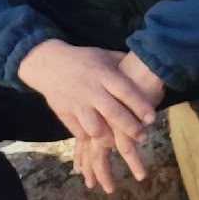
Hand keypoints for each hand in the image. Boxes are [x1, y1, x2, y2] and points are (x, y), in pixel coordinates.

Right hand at [20, 40, 159, 185]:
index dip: (139, 106)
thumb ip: (124, 65)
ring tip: (120, 143)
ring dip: (110, 139)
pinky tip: (102, 142)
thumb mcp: (104, 56)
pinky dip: (91, 140)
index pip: (125, 91)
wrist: (47, 63)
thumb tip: (149, 65)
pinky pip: (80, 133)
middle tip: (143, 137)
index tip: (151, 118)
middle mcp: (90, 90)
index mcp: (103, 74)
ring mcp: (76, 104)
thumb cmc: (83, 59)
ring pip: (95, 128)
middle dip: (130, 128)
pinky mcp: (64, 114)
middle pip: (113, 113)